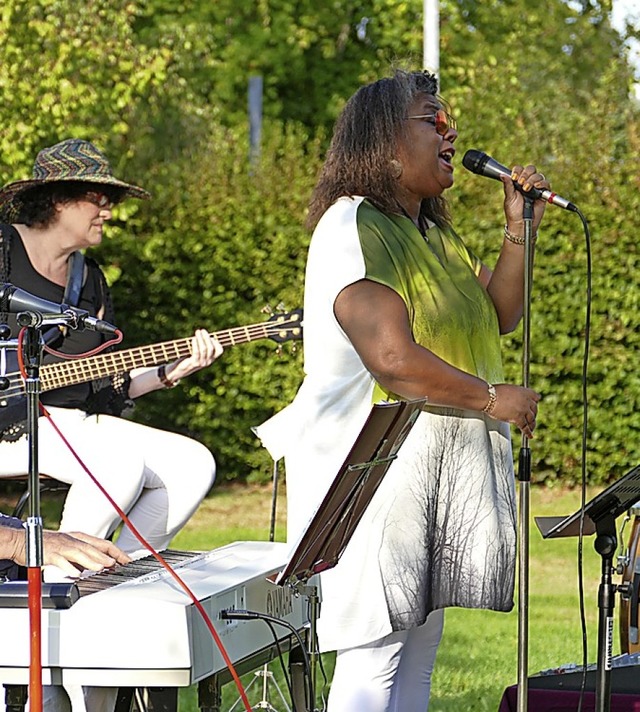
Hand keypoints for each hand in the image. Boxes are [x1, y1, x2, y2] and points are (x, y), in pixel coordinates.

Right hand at [9, 529, 130, 576]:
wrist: (23, 541)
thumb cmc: (47, 546)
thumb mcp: (69, 550)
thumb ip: (83, 558)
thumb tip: (97, 566)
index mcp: (80, 538)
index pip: (103, 544)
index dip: (116, 552)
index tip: (127, 561)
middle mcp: (73, 540)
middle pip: (94, 547)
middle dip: (108, 556)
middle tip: (120, 564)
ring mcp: (62, 546)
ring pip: (81, 552)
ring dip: (93, 560)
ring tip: (104, 566)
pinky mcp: (50, 554)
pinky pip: (61, 561)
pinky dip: (69, 567)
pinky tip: (75, 573)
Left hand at [166, 328, 223, 380]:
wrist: (180, 370)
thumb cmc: (189, 358)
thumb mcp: (198, 353)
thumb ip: (203, 345)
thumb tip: (204, 334)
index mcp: (211, 359)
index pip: (220, 350)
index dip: (216, 342)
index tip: (210, 336)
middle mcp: (208, 362)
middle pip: (211, 347)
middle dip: (207, 337)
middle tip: (202, 330)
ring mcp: (201, 363)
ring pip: (204, 349)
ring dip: (201, 338)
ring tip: (198, 332)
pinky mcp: (194, 363)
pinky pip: (196, 352)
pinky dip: (195, 344)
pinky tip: (193, 338)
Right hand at [489, 383, 540, 437]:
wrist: (489, 397)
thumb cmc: (495, 392)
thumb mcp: (510, 389)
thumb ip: (517, 394)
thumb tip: (516, 400)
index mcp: (525, 391)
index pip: (536, 397)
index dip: (535, 403)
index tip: (534, 406)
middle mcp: (527, 400)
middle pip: (535, 409)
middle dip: (533, 414)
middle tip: (531, 418)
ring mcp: (523, 410)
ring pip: (531, 419)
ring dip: (532, 424)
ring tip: (531, 428)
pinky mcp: (518, 418)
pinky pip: (525, 427)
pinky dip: (528, 433)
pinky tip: (530, 435)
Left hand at [500, 164, 550, 236]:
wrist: (520, 223)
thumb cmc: (513, 212)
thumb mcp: (509, 198)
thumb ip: (508, 186)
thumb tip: (502, 175)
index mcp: (517, 182)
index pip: (519, 169)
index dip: (518, 171)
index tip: (514, 178)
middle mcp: (527, 182)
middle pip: (531, 169)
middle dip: (525, 174)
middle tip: (520, 183)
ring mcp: (536, 187)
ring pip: (538, 175)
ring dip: (532, 180)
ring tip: (526, 189)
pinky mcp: (543, 193)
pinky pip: (546, 184)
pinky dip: (542, 183)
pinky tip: (536, 187)